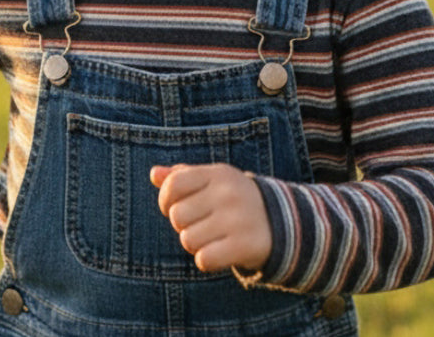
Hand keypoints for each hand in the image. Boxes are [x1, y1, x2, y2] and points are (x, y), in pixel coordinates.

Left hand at [150, 163, 271, 272]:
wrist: (279, 222)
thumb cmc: (233, 199)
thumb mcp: (212, 181)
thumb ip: (182, 176)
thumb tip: (154, 174)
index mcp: (217, 173)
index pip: (173, 184)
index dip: (165, 200)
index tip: (174, 207)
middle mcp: (227, 193)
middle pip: (177, 216)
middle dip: (183, 225)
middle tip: (201, 223)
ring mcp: (237, 219)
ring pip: (188, 240)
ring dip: (195, 244)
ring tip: (213, 237)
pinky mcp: (244, 245)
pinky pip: (203, 259)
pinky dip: (207, 260)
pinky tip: (220, 251)